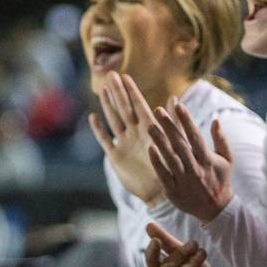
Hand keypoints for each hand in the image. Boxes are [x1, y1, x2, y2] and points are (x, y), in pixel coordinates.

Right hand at [90, 73, 162, 203]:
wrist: (160, 192)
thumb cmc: (170, 168)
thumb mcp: (172, 142)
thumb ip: (169, 121)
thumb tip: (173, 98)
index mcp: (150, 129)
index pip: (138, 104)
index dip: (131, 90)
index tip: (124, 75)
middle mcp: (136, 133)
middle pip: (124, 108)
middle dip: (117, 92)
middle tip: (110, 74)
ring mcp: (125, 144)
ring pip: (114, 120)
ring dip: (108, 105)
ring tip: (102, 90)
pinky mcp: (116, 157)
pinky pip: (105, 140)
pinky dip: (99, 130)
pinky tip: (93, 118)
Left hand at [147, 105, 232, 222]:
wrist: (216, 210)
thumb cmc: (220, 180)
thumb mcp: (226, 160)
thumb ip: (221, 139)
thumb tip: (216, 119)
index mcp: (207, 159)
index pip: (195, 136)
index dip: (186, 119)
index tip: (178, 104)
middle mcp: (195, 168)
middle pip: (180, 144)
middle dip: (169, 126)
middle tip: (158, 110)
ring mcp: (184, 180)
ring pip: (170, 158)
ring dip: (160, 141)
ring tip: (150, 125)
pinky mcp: (174, 191)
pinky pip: (164, 175)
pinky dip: (157, 162)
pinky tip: (150, 149)